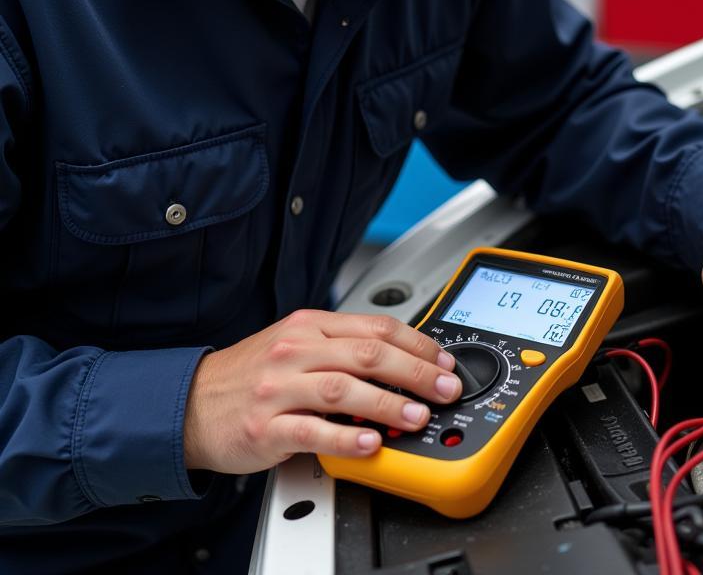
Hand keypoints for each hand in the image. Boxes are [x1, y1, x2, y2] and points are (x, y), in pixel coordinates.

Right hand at [183, 310, 461, 472]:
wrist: (190, 402)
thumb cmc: (251, 375)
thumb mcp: (296, 344)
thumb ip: (343, 347)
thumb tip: (402, 359)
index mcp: (310, 325)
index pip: (375, 327)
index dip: (416, 344)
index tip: (443, 361)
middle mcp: (296, 351)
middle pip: (367, 354)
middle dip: (415, 371)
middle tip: (445, 387)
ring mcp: (279, 388)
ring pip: (343, 389)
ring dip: (388, 403)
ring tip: (418, 416)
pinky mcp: (265, 427)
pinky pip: (312, 431)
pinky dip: (346, 438)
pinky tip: (371, 444)